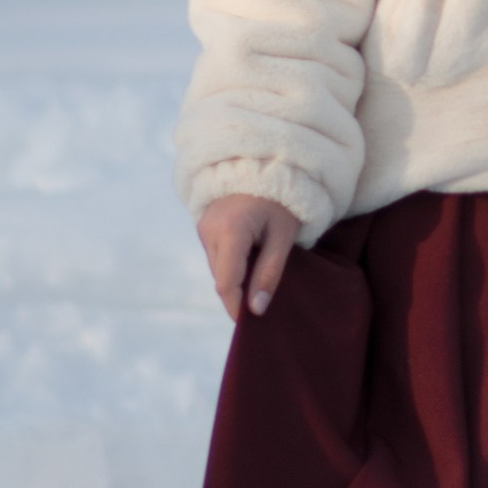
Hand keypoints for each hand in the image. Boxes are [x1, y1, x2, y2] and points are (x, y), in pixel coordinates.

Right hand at [196, 192, 302, 322]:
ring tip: (259, 283)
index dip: (236, 307)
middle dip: (237, 295)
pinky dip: (232, 264)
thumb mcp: (283, 236)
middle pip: (221, 277)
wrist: (266, 163)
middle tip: (261, 307)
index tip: (251, 324)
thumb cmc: (282, 200)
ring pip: (217, 268)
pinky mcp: (204, 225)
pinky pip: (217, 255)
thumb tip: (257, 309)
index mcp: (230, 231)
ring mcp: (203, 226)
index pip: (226, 283)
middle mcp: (209, 230)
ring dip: (235, 279)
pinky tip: (250, 263)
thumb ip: (270, 273)